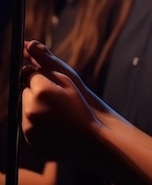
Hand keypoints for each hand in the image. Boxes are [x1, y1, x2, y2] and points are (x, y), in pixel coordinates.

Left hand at [21, 42, 101, 160]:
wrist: (87, 140)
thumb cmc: (80, 107)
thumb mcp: (69, 80)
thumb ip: (46, 66)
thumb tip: (29, 50)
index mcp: (41, 90)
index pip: (27, 73)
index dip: (37, 74)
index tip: (47, 79)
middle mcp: (30, 107)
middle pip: (24, 90)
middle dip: (35, 90)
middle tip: (54, 96)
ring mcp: (28, 125)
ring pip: (24, 107)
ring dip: (34, 105)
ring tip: (55, 110)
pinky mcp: (28, 139)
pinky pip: (26, 123)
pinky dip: (35, 120)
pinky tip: (52, 122)